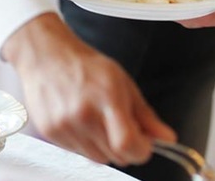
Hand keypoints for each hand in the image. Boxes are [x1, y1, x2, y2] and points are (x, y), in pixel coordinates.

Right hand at [2, 13, 175, 165]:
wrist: (47, 56)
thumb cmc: (86, 66)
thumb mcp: (123, 83)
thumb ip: (146, 115)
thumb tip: (167, 138)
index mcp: (107, 98)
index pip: (128, 144)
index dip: (142, 150)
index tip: (144, 144)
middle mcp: (84, 114)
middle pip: (116, 156)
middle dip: (125, 147)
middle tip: (120, 126)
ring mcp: (65, 125)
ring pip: (98, 158)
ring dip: (104, 147)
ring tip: (98, 120)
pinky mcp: (50, 133)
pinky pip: (78, 153)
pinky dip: (85, 144)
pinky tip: (81, 122)